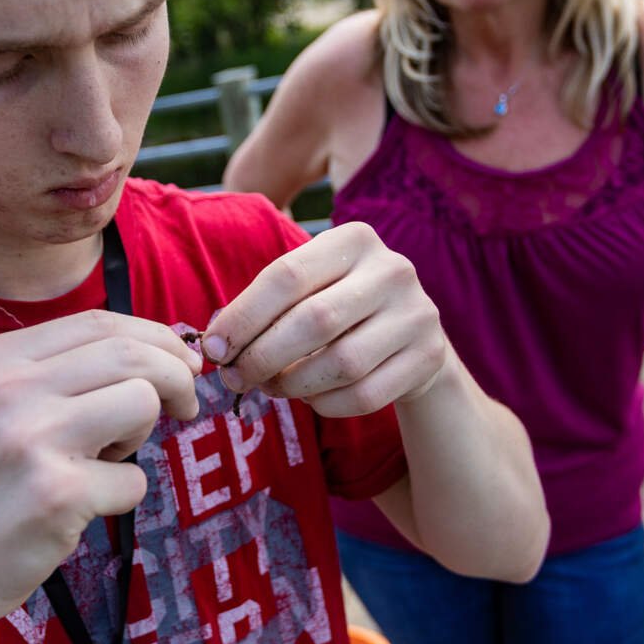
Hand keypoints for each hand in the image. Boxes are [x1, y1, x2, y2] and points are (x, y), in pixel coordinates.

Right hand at [0, 310, 201, 643]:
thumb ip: (63, 374)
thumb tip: (160, 350)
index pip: (98, 322)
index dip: (155, 337)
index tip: (181, 365)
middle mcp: (6, 388)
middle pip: (130, 353)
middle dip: (177, 376)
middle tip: (186, 406)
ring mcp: (30, 438)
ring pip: (142, 402)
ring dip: (144, 435)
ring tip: (106, 461)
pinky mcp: (55, 493)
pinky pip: (135, 479)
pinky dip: (123, 495)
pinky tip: (83, 506)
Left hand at [203, 222, 447, 417]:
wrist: (412, 333)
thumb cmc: (340, 306)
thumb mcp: (311, 287)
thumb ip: (266, 305)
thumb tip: (215, 347)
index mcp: (355, 239)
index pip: (286, 276)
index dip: (242, 317)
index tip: (214, 349)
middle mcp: (393, 270)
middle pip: (314, 321)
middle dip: (263, 356)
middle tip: (236, 378)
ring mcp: (418, 314)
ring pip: (342, 363)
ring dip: (294, 385)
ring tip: (272, 387)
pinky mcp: (429, 358)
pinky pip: (365, 395)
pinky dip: (326, 404)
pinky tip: (312, 398)